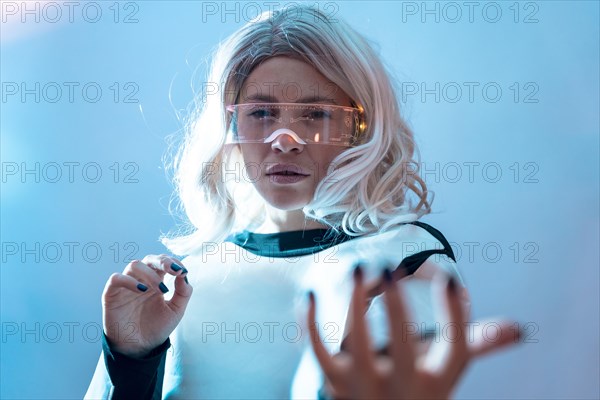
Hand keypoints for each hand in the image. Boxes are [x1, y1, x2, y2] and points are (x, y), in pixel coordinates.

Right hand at [102, 254, 192, 357]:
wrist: (140, 348)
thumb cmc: (156, 328)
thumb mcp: (176, 310)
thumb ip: (183, 292)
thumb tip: (184, 274)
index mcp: (156, 281)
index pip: (163, 262)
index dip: (174, 262)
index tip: (183, 271)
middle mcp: (141, 280)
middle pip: (149, 259)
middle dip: (163, 261)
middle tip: (174, 270)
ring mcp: (126, 286)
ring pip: (134, 265)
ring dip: (150, 273)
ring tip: (161, 289)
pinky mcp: (111, 294)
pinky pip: (116, 279)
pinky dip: (129, 280)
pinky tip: (142, 290)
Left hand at [307, 266, 519, 398]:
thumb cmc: (414, 386)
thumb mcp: (442, 369)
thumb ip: (474, 344)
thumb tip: (517, 329)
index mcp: (436, 382)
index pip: (454, 350)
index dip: (455, 315)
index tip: (451, 278)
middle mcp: (401, 390)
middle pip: (403, 351)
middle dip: (398, 308)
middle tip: (391, 265)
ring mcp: (364, 389)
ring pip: (357, 347)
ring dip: (356, 305)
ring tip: (362, 266)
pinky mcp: (333, 383)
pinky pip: (319, 352)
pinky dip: (311, 322)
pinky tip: (309, 293)